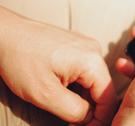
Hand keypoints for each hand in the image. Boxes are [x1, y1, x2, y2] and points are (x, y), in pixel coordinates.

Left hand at [0, 7, 114, 124]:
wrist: (4, 33)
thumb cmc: (19, 58)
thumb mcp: (45, 94)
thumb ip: (74, 111)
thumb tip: (88, 117)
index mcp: (91, 61)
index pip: (108, 98)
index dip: (100, 119)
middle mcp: (94, 50)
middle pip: (102, 89)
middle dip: (90, 109)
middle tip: (72, 122)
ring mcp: (86, 47)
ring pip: (93, 81)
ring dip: (82, 97)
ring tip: (62, 106)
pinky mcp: (77, 46)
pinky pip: (85, 71)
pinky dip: (77, 86)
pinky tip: (62, 90)